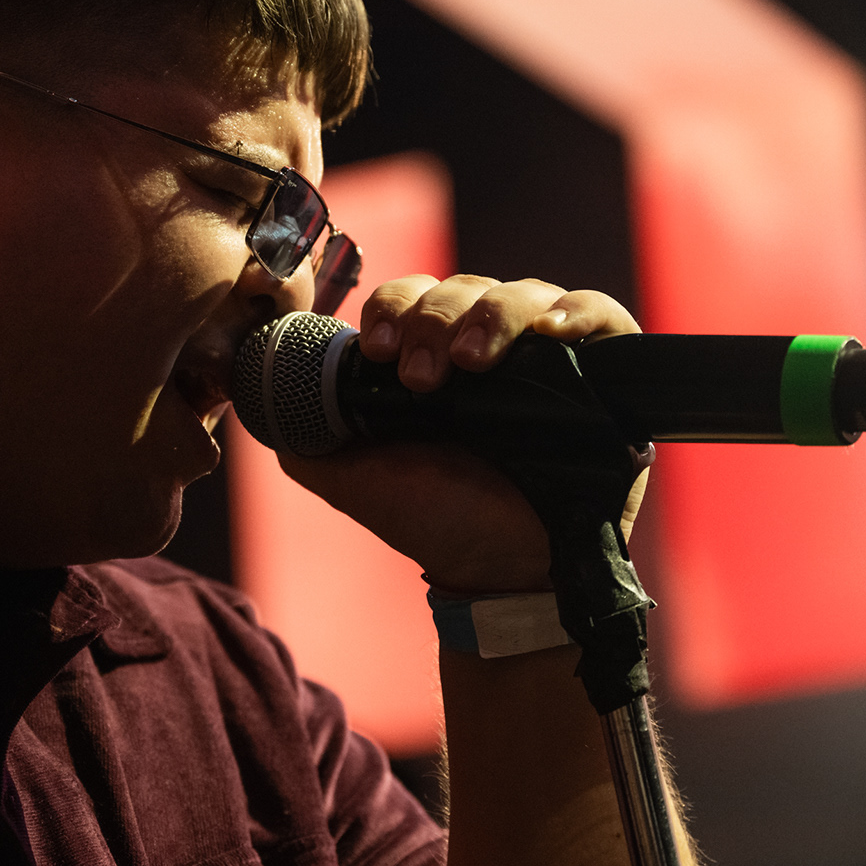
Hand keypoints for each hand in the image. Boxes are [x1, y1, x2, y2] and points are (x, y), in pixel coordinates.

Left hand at [275, 275, 647, 593]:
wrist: (496, 577)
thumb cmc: (431, 518)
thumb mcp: (348, 474)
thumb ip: (303, 432)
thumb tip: (259, 389)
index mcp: (434, 355)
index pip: (414, 297)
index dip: (394, 307)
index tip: (379, 349)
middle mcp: (492, 346)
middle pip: (468, 288)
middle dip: (435, 319)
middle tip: (421, 374)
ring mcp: (550, 358)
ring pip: (525, 294)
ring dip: (491, 316)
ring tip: (472, 363)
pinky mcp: (606, 377)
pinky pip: (604, 316)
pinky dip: (579, 312)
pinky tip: (553, 333)